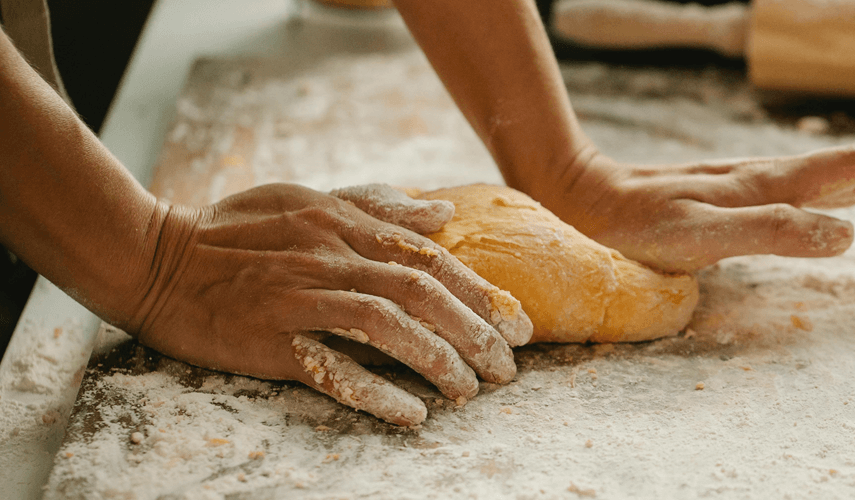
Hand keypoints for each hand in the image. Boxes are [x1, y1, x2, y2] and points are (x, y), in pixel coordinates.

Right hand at [122, 183, 531, 425]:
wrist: (153, 257)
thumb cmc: (232, 229)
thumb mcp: (306, 199)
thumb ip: (375, 206)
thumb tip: (439, 213)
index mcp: (343, 225)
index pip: (430, 258)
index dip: (481, 293)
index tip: (518, 324)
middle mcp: (330, 258)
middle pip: (422, 294)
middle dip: (476, 333)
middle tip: (509, 368)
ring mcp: (301, 299)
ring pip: (389, 327)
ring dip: (439, 361)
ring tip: (471, 391)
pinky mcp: (271, 340)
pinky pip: (334, 368)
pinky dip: (378, 391)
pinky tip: (413, 413)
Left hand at [530, 145, 854, 272]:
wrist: (591, 196)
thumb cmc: (639, 226)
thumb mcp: (701, 237)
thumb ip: (773, 233)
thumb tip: (851, 233)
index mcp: (777, 183)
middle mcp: (779, 175)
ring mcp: (767, 182)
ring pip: (852, 174)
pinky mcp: (751, 194)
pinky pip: (824, 186)